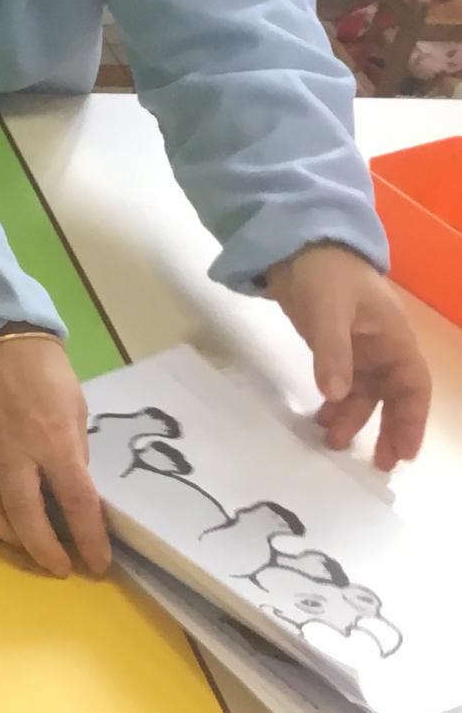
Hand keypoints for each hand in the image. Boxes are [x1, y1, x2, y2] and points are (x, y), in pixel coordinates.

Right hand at [0, 334, 111, 577]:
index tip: (97, 564)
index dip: (89, 539)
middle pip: (28, 517)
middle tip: (59, 568)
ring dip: (10, 538)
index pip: (77, 502)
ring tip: (26, 548)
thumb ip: (73, 451)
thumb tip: (70, 489)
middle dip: (45, 550)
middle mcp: (17, 454)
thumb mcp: (75, 409)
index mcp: (55, 442)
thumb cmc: (45, 372)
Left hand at [267, 243, 432, 468]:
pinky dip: (334, 404)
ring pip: (364, 394)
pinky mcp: (335, 349)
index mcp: (394, 339)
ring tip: (335, 445)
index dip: (413, 419)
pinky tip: (320, 420)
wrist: (299, 248)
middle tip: (379, 464)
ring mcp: (360, 350)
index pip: (413, 385)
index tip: (406, 452)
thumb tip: (335, 395)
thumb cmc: (325, 274)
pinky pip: (342, 384)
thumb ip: (332, 352)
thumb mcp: (329, 311)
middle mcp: (383, 348)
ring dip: (354, 419)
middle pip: (393, 397)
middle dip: (389, 429)